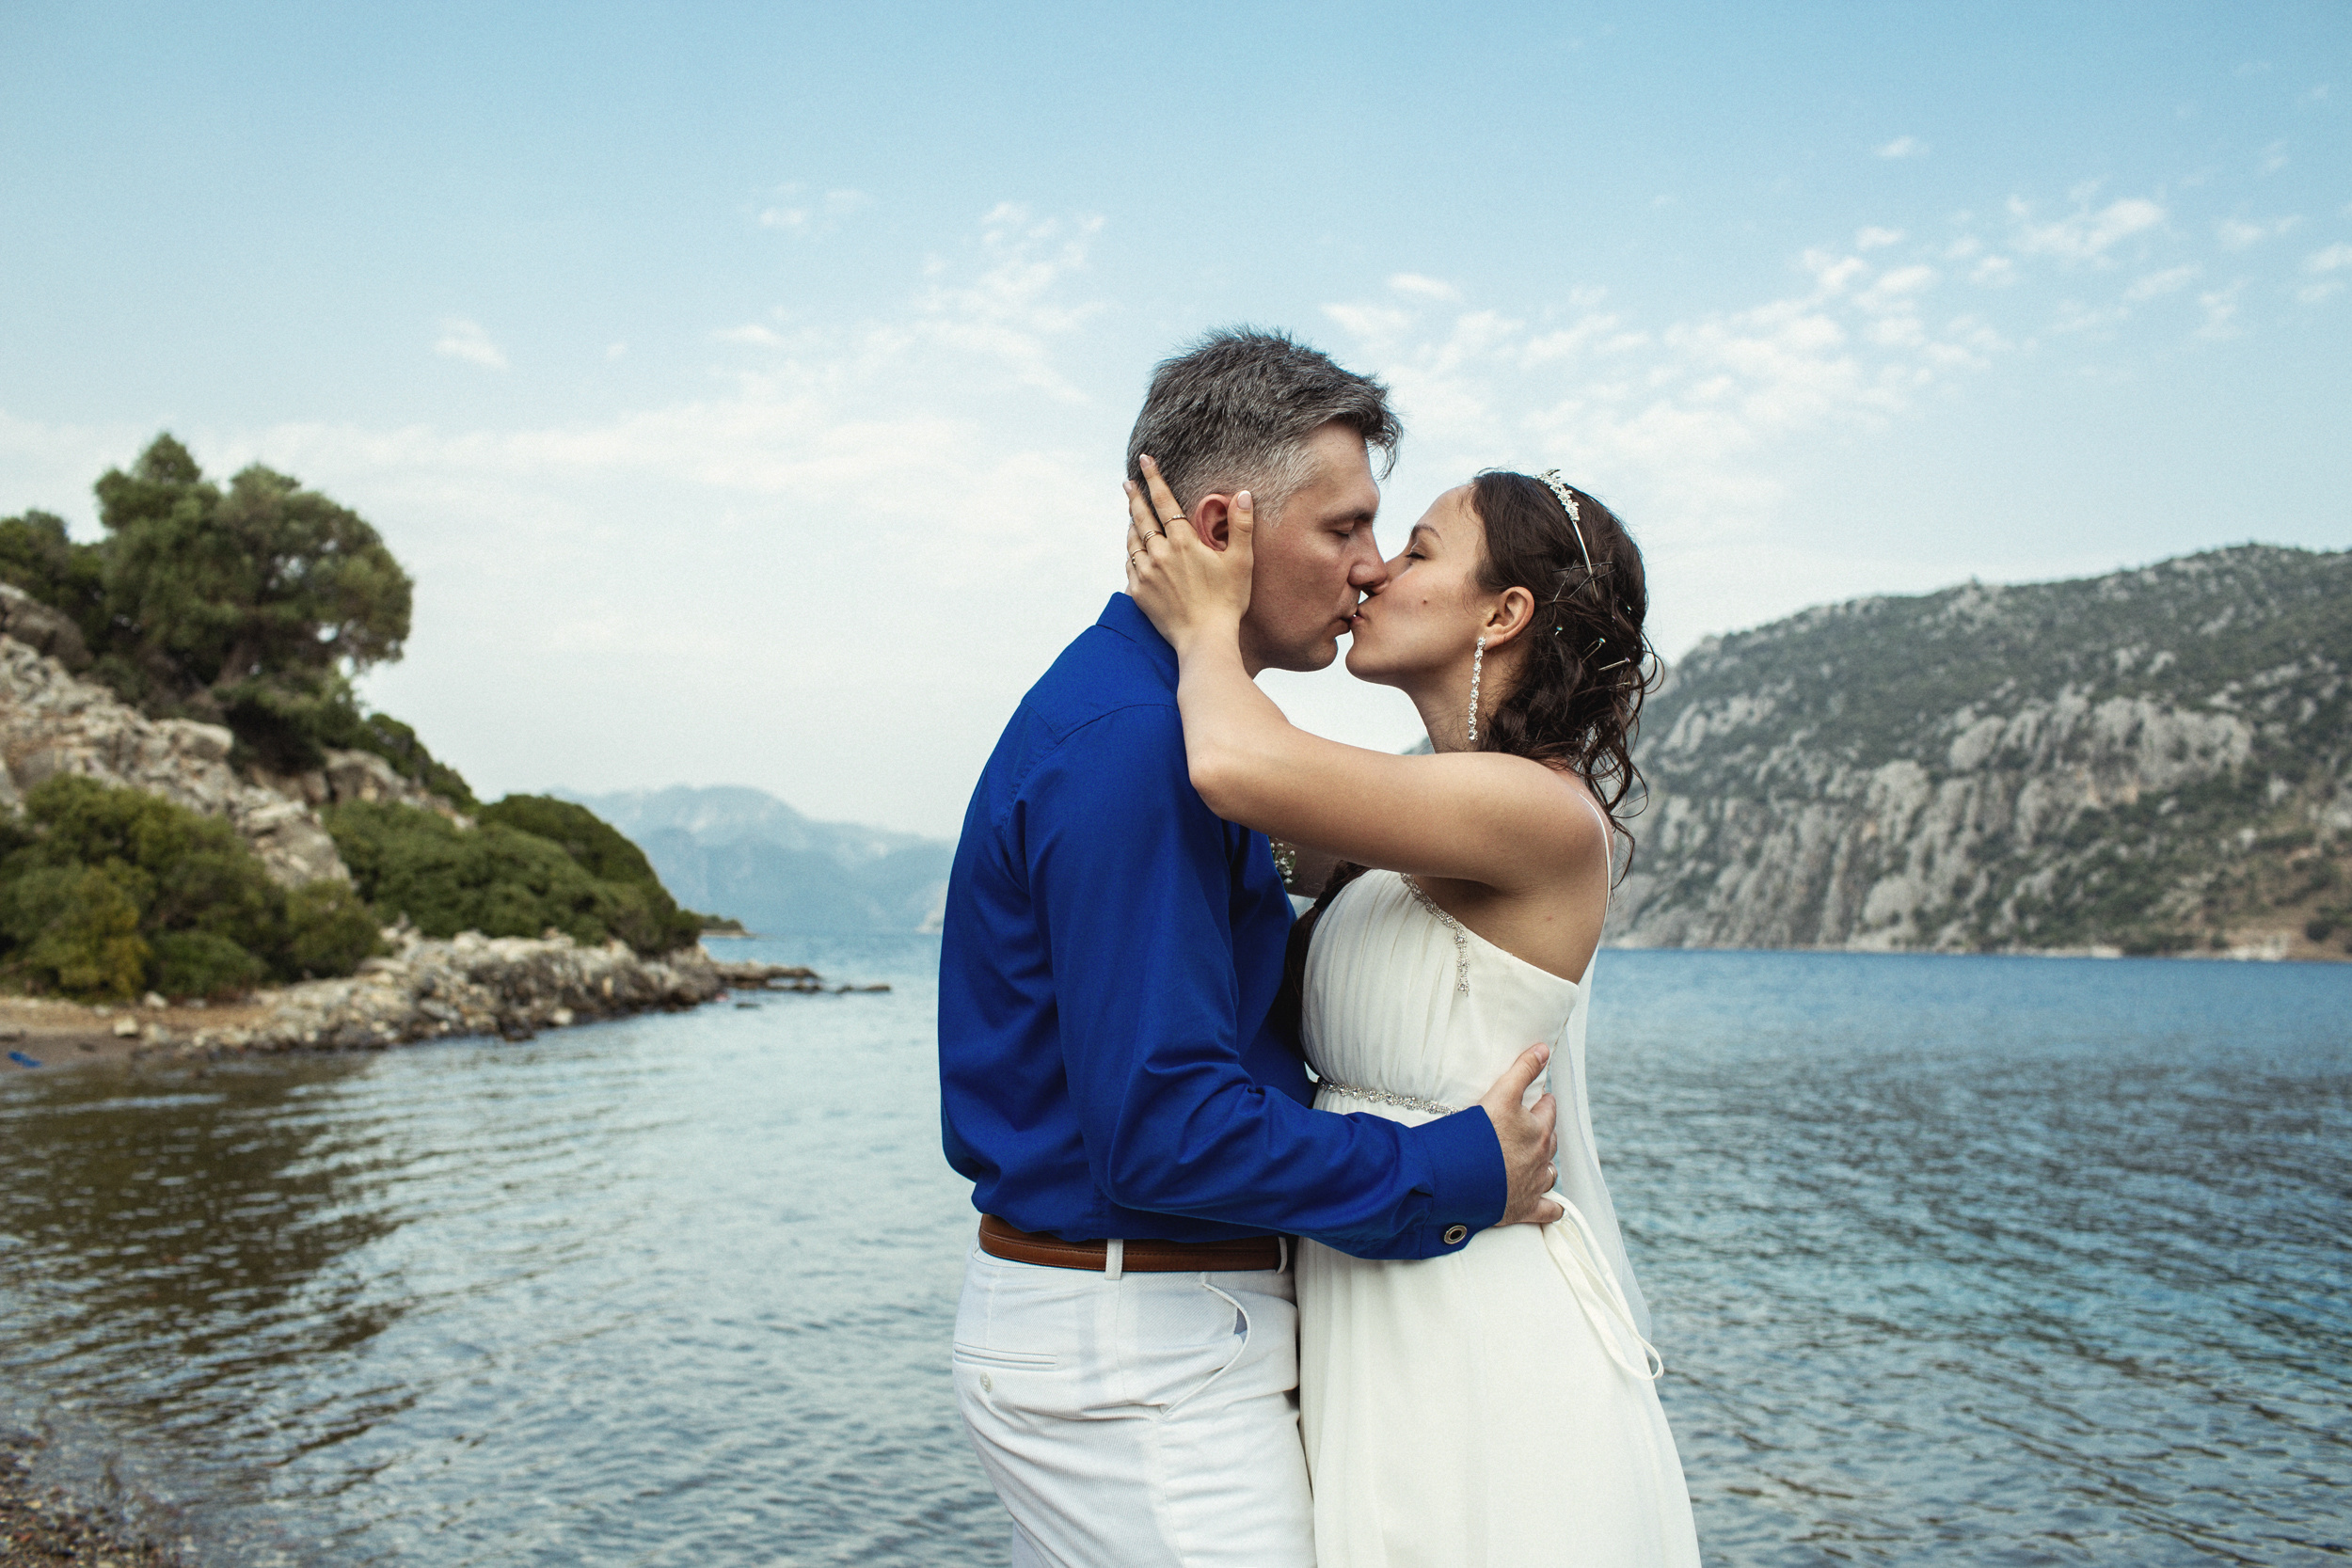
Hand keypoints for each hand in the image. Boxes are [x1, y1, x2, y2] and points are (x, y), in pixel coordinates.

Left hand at [1124, 454, 1251, 654]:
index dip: (1153, 478)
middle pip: (1141, 517)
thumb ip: (1241, 526)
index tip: (1144, 461)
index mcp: (1183, 542)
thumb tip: (1242, 495)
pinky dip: (1130, 552)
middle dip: (1134, 497)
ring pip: (1132, 541)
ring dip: (1131, 524)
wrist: (1204, 639)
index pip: (1164, 501)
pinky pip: (1129, 565)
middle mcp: (1160, 553)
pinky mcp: (1138, 592)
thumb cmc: (1227, 601)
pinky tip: (1133, 550)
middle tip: (1127, 482)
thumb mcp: (1241, 561)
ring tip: (1130, 515)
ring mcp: (1146, 573)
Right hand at [1479, 1043, 1563, 1226]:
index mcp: (1538, 1130)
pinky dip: (1552, 1207)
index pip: (1548, 1109)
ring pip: (1550, 1171)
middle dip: (1543, 1130)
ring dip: (1545, 1163)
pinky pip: (1549, 1210)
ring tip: (1532, 1158)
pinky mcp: (1525, 1208)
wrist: (1459, 1179)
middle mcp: (1541, 1157)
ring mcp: (1534, 1184)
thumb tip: (1544, 1049)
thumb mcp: (1500, 1095)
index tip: (1534, 1099)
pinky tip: (1552, 1205)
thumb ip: (1522, 1070)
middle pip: (1550, 1139)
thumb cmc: (1477, 1137)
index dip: (1541, 1102)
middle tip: (1528, 1125)